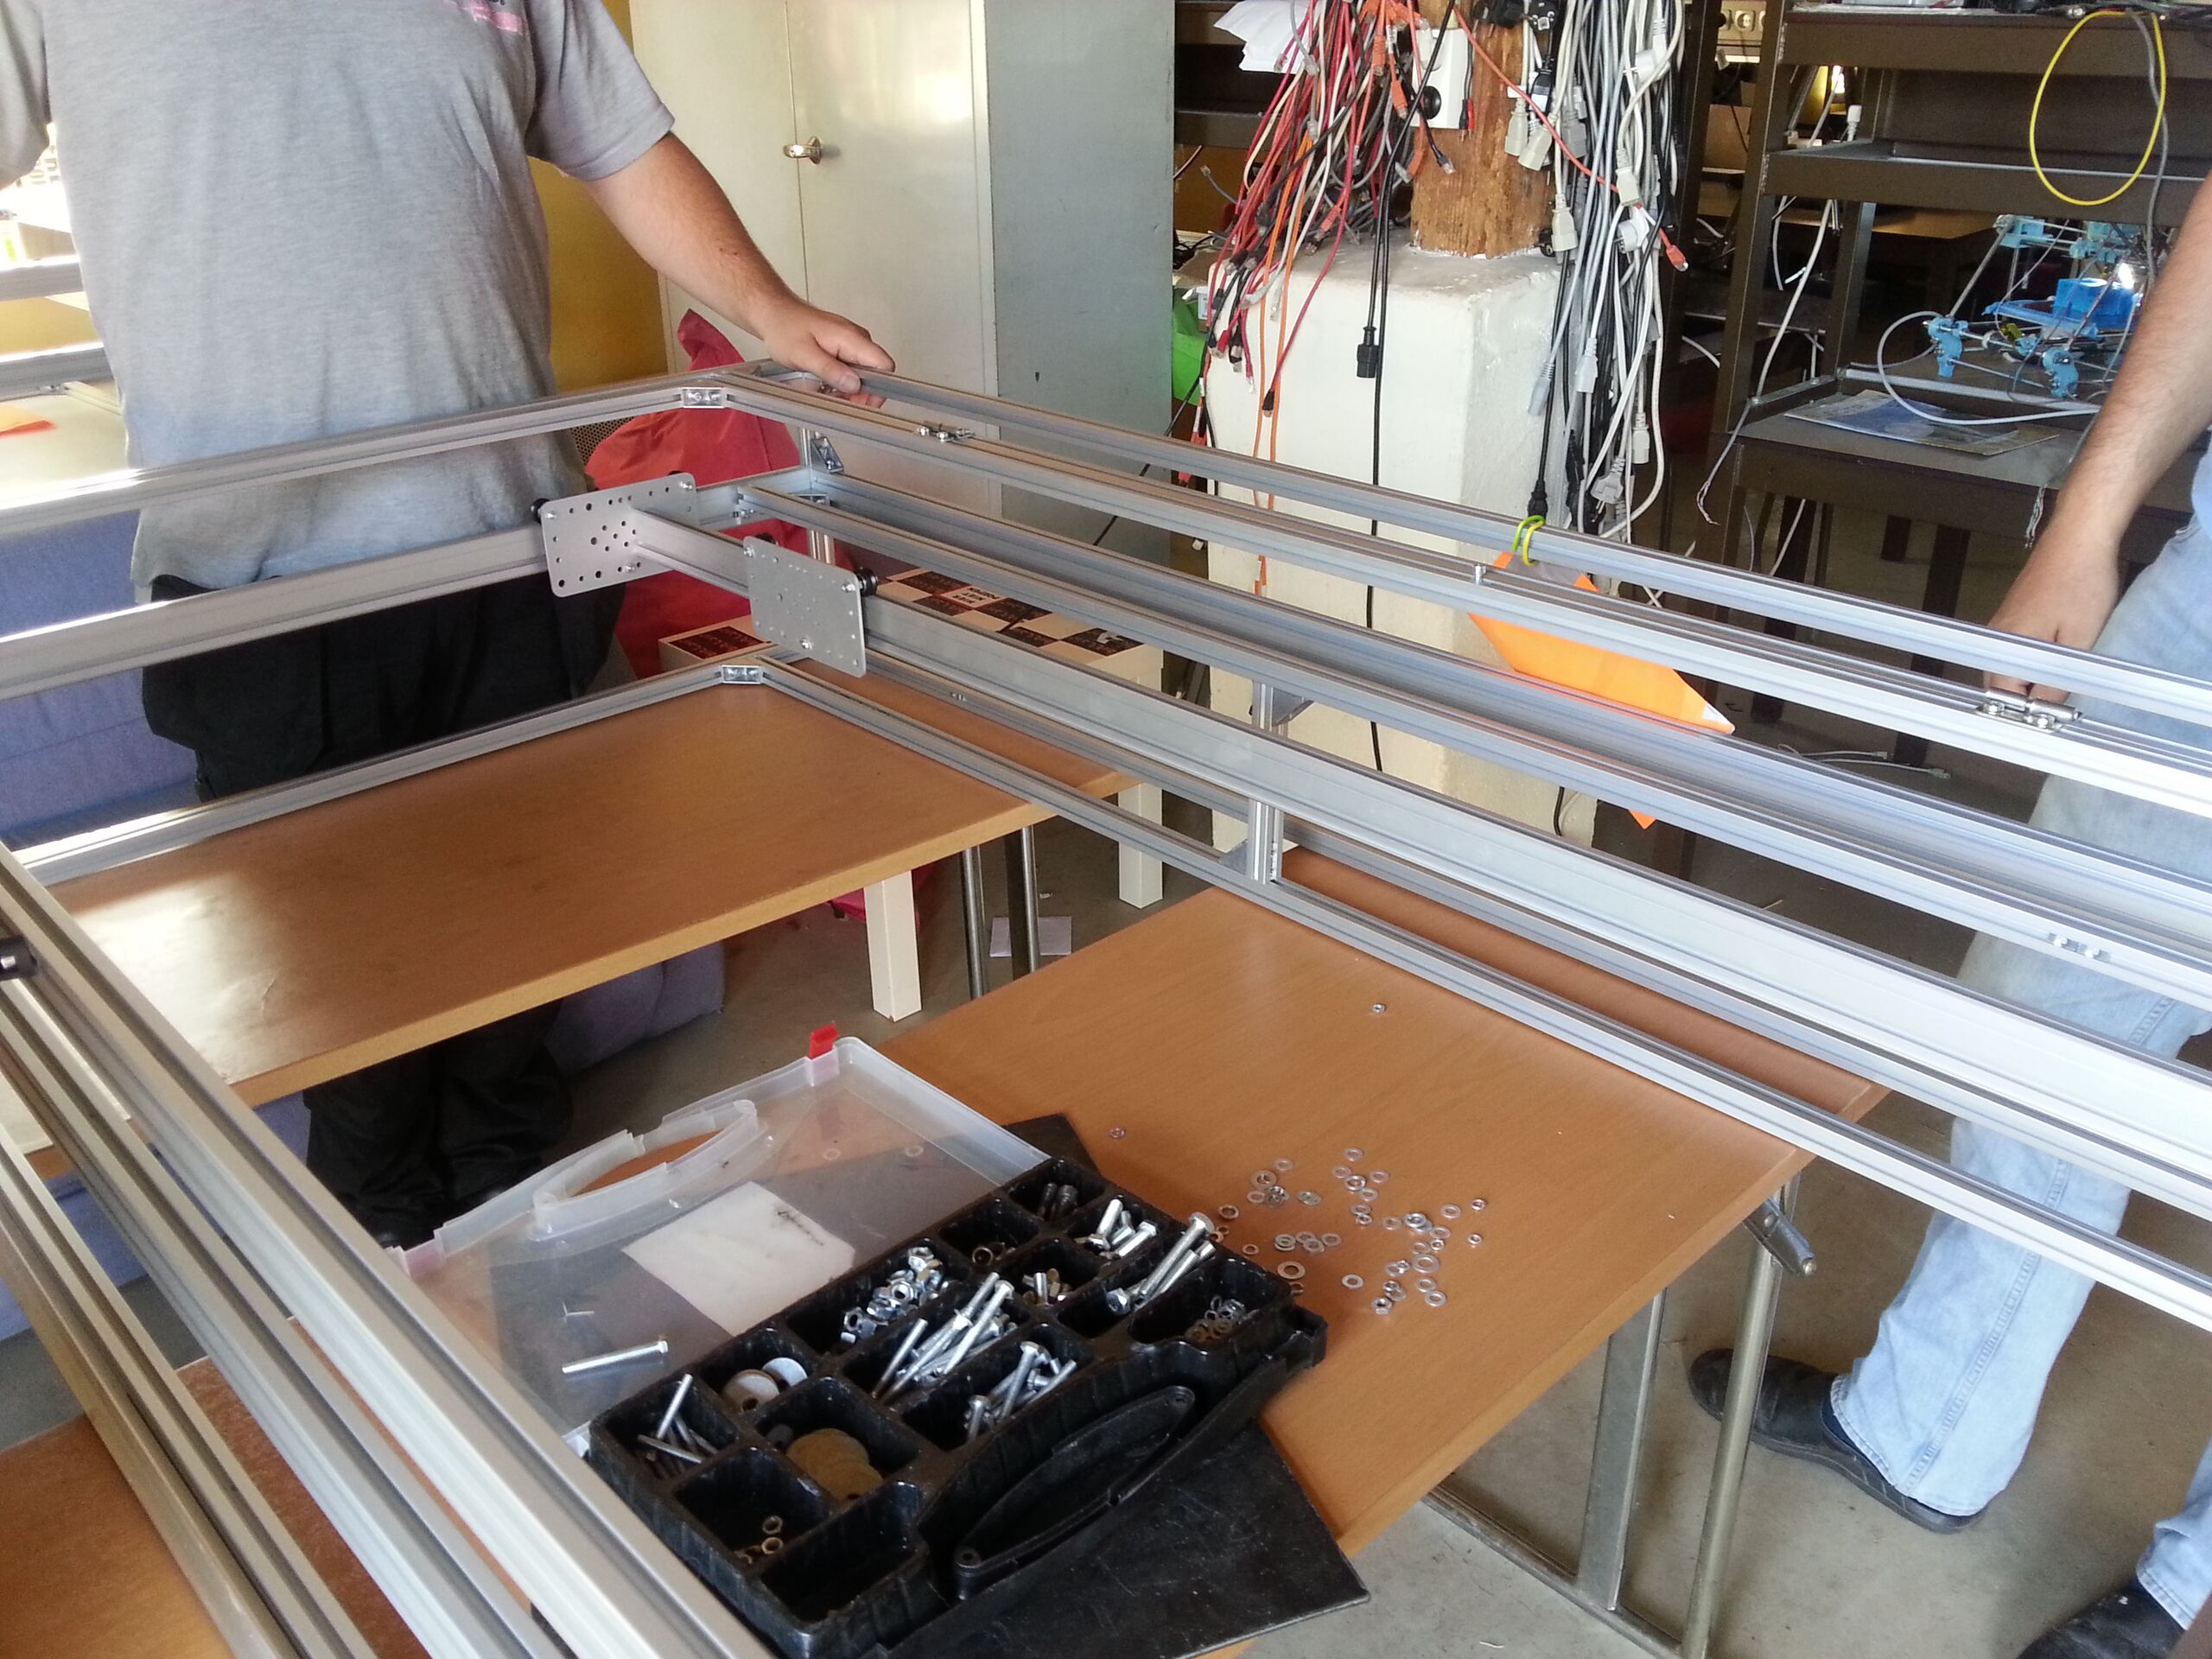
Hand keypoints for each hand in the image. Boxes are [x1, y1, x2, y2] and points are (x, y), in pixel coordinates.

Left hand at [754, 298, 892, 402]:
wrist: (774, 313)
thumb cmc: (784, 327)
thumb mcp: (804, 354)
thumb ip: (830, 370)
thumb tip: (854, 384)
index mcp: (851, 338)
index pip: (884, 365)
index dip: (877, 389)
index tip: (860, 402)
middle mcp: (856, 338)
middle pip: (876, 374)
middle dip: (859, 393)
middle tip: (837, 401)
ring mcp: (850, 342)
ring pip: (863, 374)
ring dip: (847, 389)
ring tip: (825, 390)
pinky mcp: (843, 347)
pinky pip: (851, 369)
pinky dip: (840, 381)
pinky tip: (824, 383)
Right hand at [1983, 532, 2120, 701]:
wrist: (2078, 539)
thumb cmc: (2081, 586)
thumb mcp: (2079, 641)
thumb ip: (2057, 681)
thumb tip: (2043, 711)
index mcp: (2006, 647)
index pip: (2002, 697)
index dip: (2026, 712)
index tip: (2051, 720)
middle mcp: (1996, 637)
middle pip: (1999, 685)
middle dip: (2025, 699)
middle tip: (2058, 709)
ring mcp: (2002, 624)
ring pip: (2007, 667)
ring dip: (2029, 680)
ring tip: (2061, 687)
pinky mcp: (2013, 614)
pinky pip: (2014, 650)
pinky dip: (2031, 662)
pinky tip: (2057, 661)